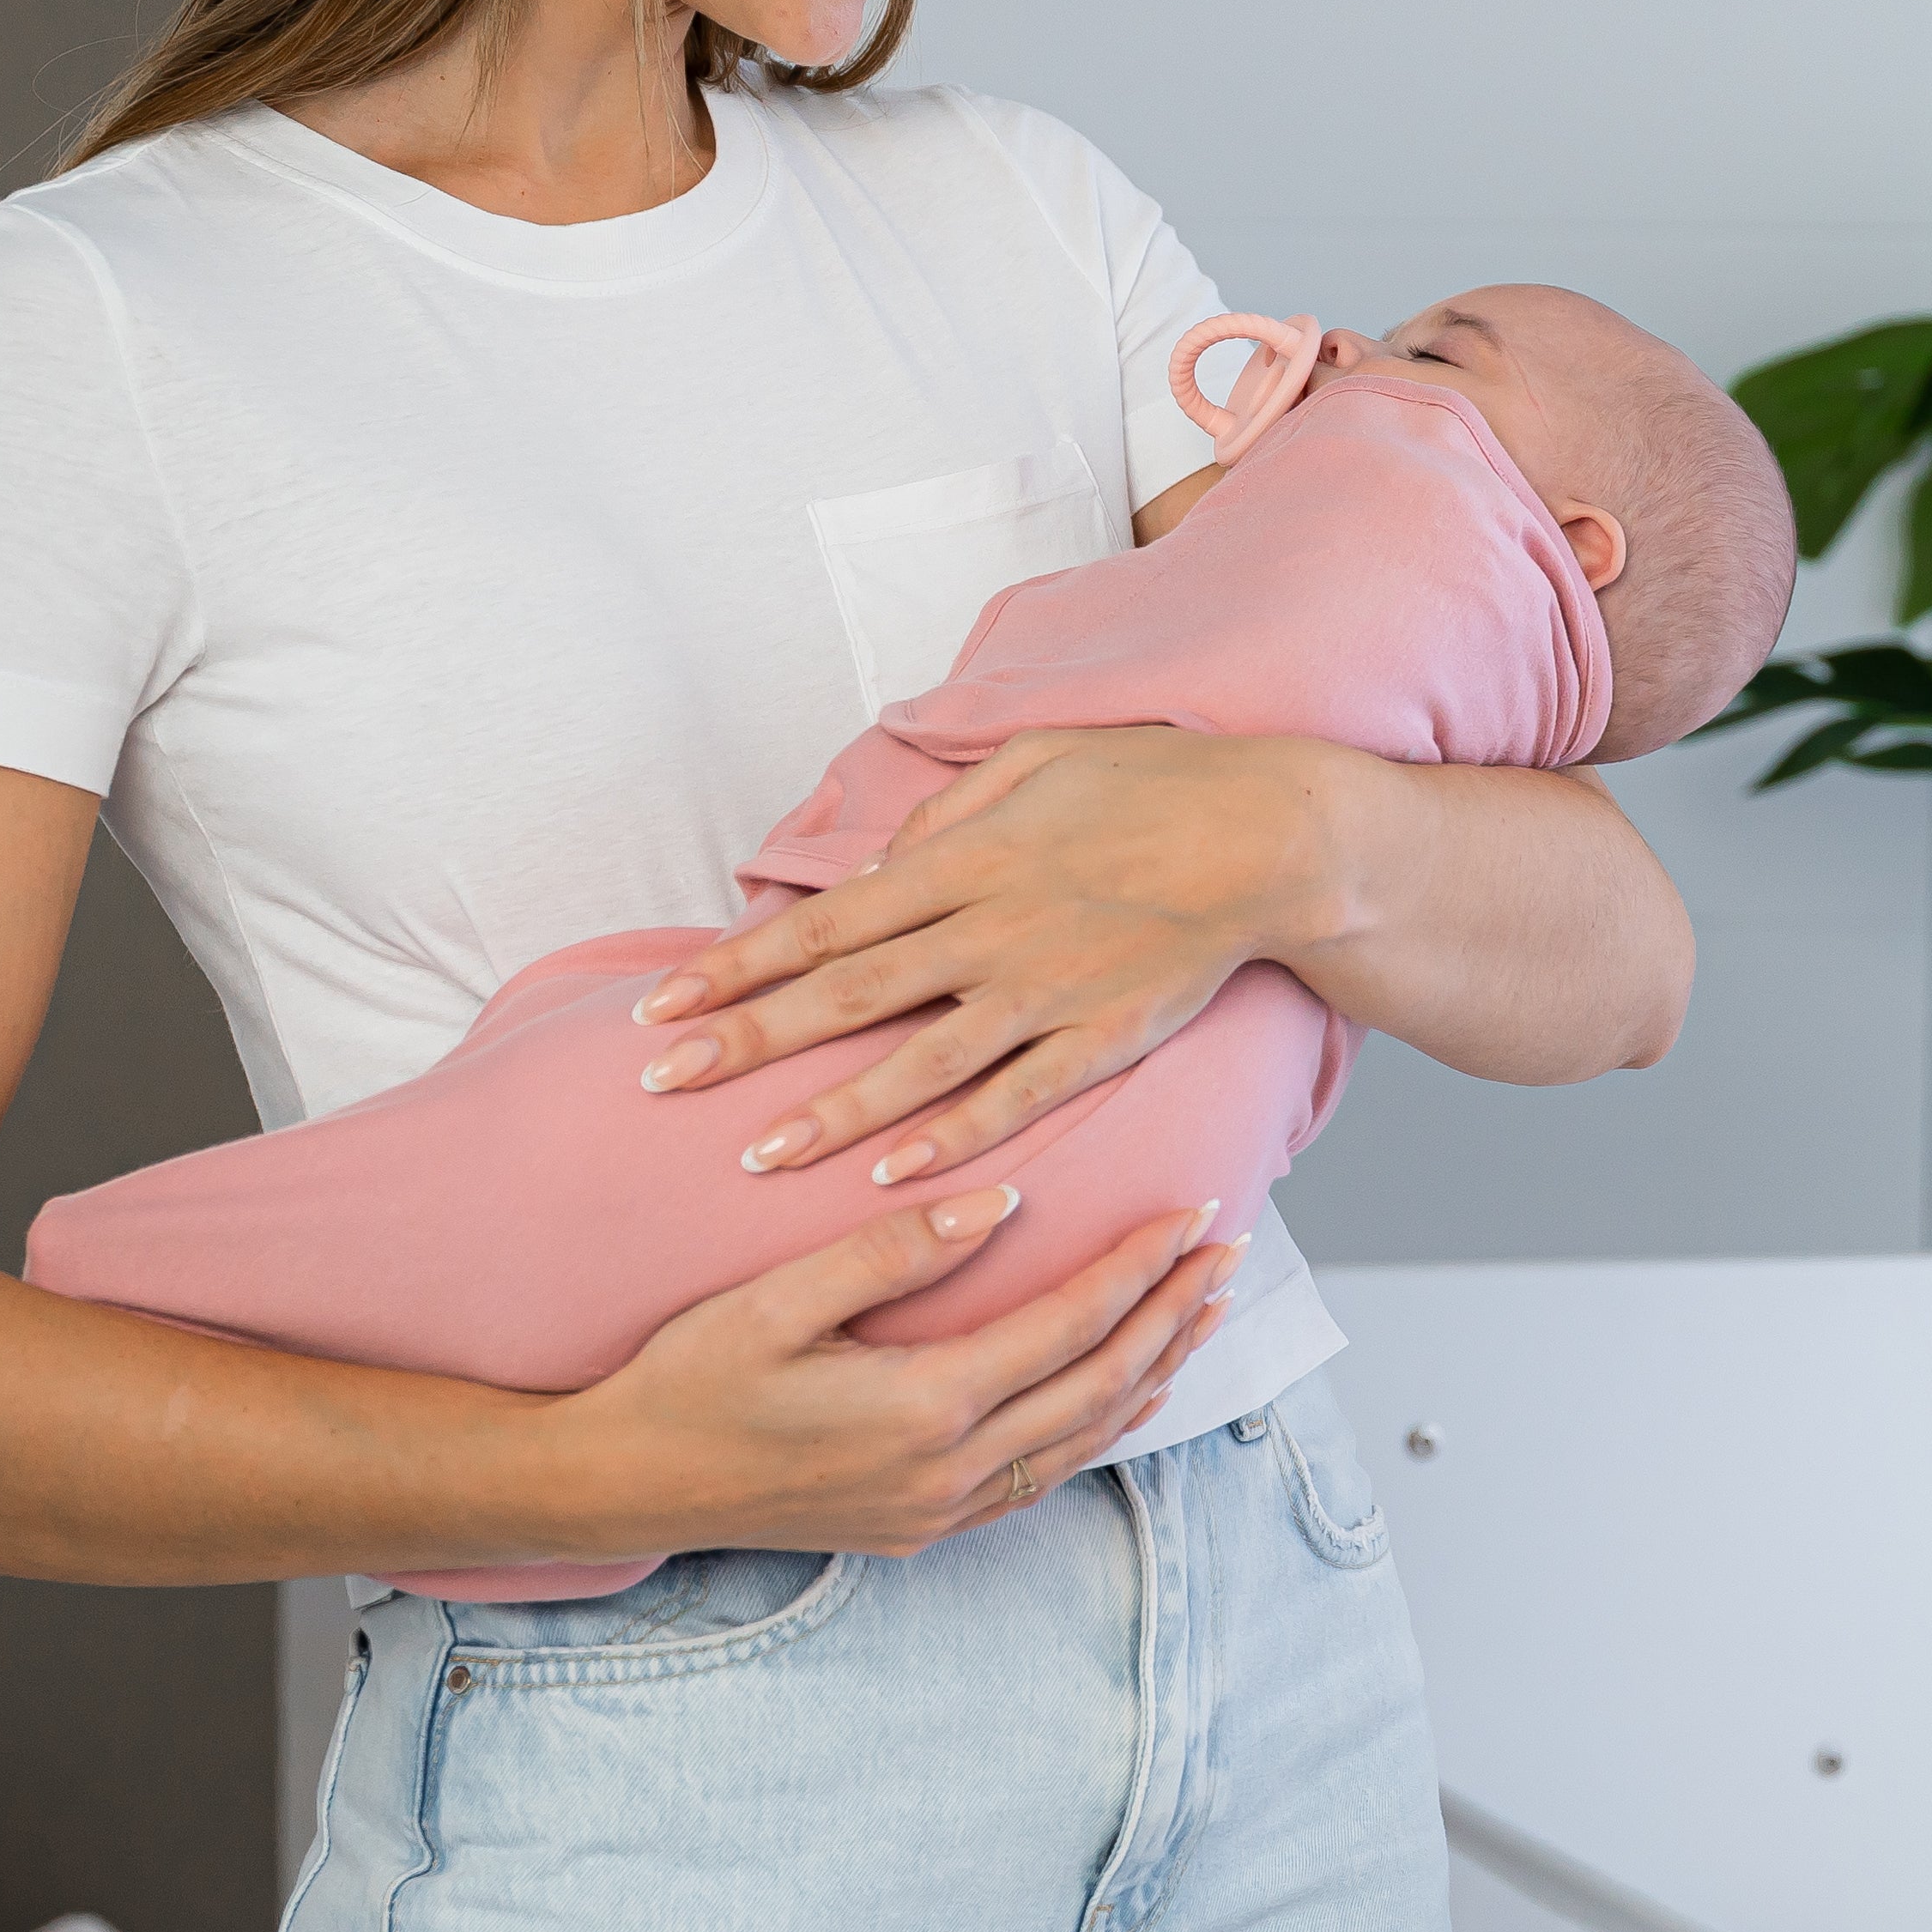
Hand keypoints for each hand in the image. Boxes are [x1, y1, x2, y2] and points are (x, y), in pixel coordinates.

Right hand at [544, 1186, 1244, 1556]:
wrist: (628, 1484)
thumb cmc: (690, 1378)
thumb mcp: (776, 1300)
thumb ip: (892, 1251)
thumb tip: (1002, 1202)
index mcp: (924, 1408)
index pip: (1070, 1327)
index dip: (1140, 1268)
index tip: (1194, 1213)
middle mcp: (948, 1473)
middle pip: (1099, 1388)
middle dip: (1172, 1316)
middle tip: (1228, 1253)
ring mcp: (937, 1511)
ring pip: (1082, 1441)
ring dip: (1150, 1374)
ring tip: (1200, 1315)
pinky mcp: (918, 1527)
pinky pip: (1041, 1477)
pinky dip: (1097, 1428)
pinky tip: (1121, 1396)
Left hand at [630, 728, 1345, 1184]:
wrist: (1269, 834)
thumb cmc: (1152, 782)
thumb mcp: (1037, 759)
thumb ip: (947, 817)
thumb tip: (881, 865)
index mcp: (961, 860)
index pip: (823, 924)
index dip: (736, 967)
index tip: (663, 1004)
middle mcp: (987, 928)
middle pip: (844, 995)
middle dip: (745, 1041)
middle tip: (662, 1082)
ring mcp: (1042, 990)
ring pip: (914, 1062)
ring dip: (829, 1111)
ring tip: (752, 1155)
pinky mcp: (1100, 1038)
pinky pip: (1012, 1097)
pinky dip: (947, 1136)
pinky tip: (885, 1171)